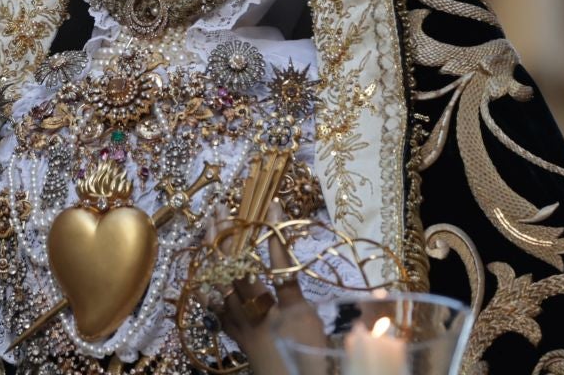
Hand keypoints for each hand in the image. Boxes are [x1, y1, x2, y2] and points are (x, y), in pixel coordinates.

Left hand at [211, 218, 325, 374]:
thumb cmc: (309, 362)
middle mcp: (258, 312)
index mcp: (284, 309)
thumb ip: (333, 307)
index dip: (277, 235)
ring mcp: (242, 323)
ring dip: (212, 254)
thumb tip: (364, 289)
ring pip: (219, 283)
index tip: (274, 205)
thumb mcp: (323, 329)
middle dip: (228, 236)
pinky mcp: (237, 335)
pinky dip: (206, 292)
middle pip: (236, 268)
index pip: (281, 264)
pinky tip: (200, 282)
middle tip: (221, 208)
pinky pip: (215, 310)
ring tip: (207, 229)